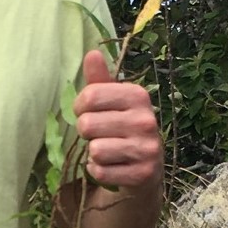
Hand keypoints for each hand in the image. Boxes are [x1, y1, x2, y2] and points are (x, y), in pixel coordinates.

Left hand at [73, 50, 163, 192]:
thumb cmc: (120, 126)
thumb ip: (99, 79)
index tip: (88, 111)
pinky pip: (101, 172)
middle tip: (100, 134)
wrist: (144, 169)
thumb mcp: (111, 100)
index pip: (90, 96)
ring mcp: (147, 149)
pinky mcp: (143, 174)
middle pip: (87, 124)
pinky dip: (98, 171)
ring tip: (108, 150)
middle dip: (86, 132)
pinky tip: (112, 166)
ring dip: (94, 153)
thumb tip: (93, 53)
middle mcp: (146, 120)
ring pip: (95, 150)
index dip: (80, 106)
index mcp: (137, 95)